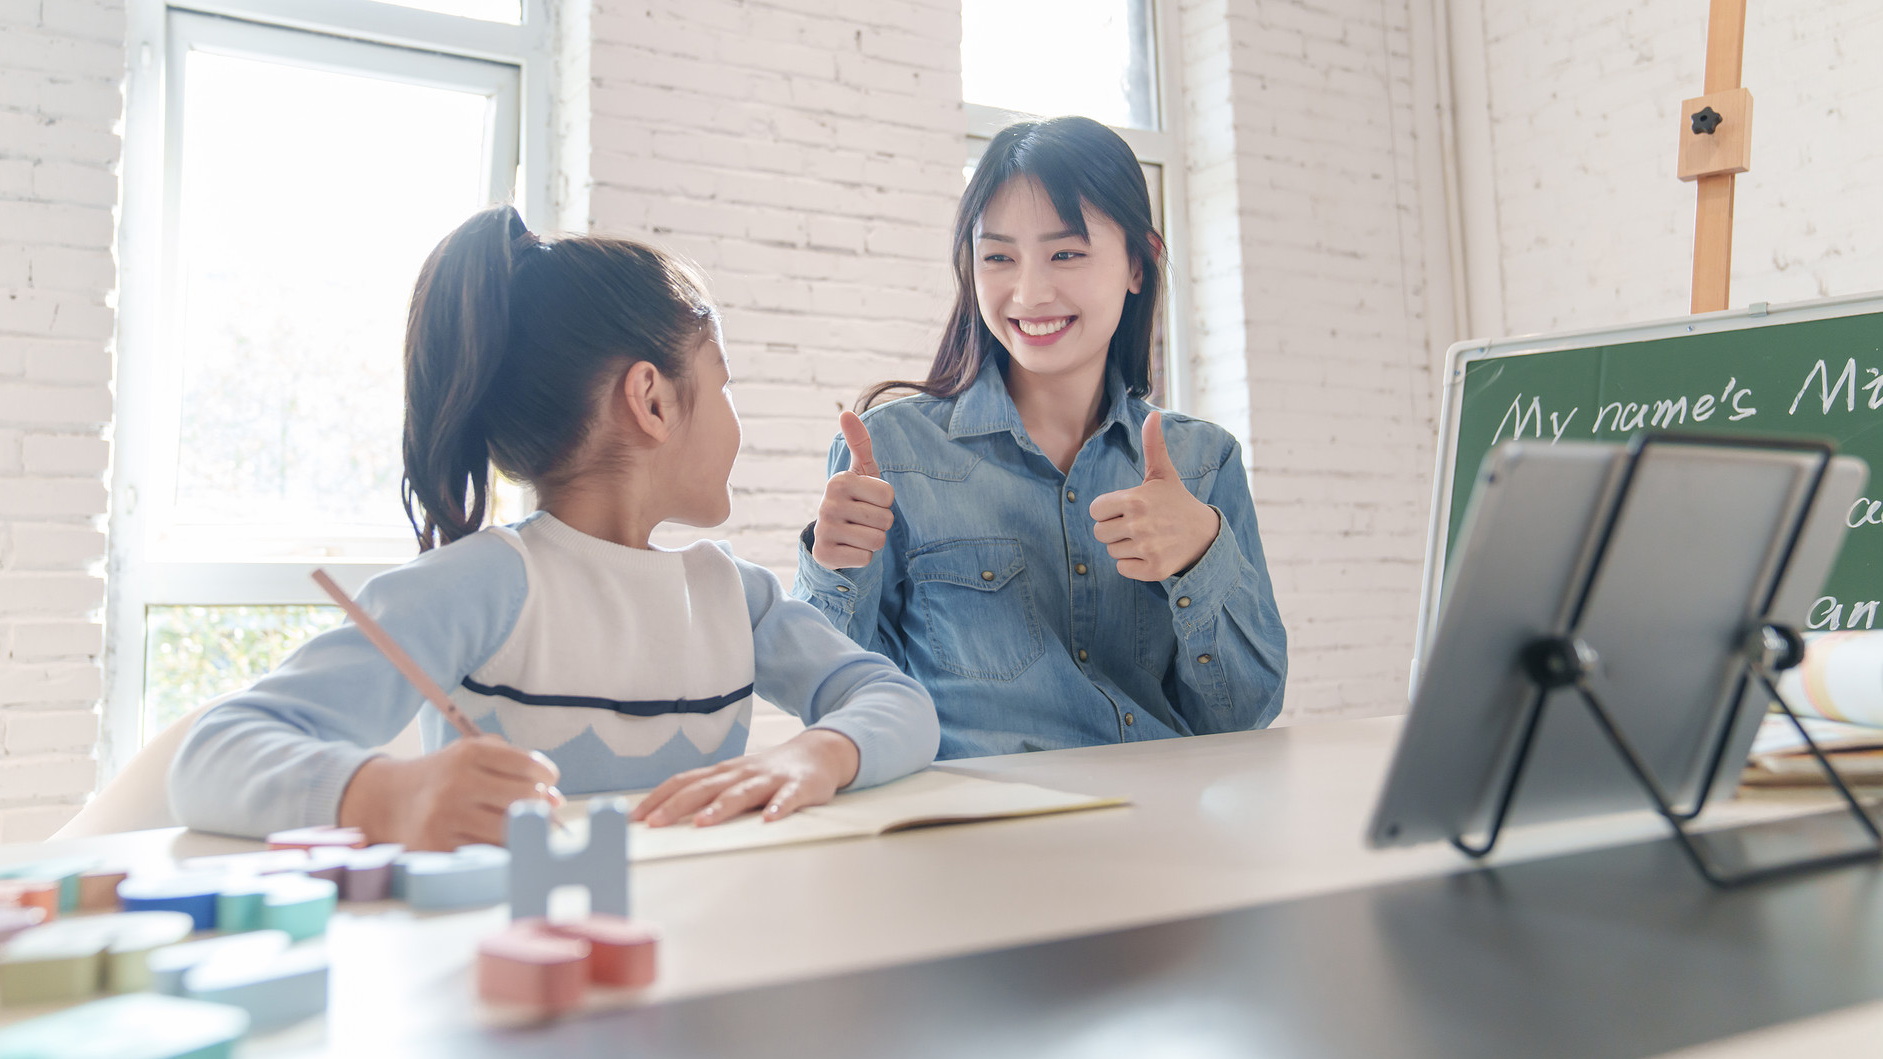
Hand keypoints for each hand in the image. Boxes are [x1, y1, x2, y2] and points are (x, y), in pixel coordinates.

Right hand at [338, 734, 562, 850]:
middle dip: (538, 803)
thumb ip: (515, 764)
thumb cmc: (445, 775)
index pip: (529, 765)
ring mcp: (446, 817)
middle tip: (536, 805)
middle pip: (524, 799)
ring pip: (510, 830)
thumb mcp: (471, 753)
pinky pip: (489, 852)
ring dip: (521, 828)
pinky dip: (500, 847)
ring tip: (517, 822)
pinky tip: (495, 837)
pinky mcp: (439, 847)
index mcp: (468, 753)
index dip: (547, 774)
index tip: (547, 780)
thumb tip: (556, 799)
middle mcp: (456, 783)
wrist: (388, 800)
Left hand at [630, 729, 860, 827]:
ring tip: (702, 823)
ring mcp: (770, 779)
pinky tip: (769, 820)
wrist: (819, 752)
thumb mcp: (734, 778)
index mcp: (722, 772)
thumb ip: (707, 792)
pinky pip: (788, 798)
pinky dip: (779, 808)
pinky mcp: (799, 787)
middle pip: (705, 788)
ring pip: (742, 793)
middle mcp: (741, 773)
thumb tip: (665, 813)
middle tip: (654, 824)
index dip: (658, 798)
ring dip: (721, 807)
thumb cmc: (768, 773)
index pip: (683, 782)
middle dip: (677, 806)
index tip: (635, 818)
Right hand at [811, 410, 895, 570]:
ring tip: (857, 534)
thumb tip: (845, 412)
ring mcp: (824, 530)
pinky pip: (865, 558)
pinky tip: (849, 549)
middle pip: (885, 520)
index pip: (888, 496)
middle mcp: (828, 503)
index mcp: (839, 480)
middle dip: (881, 524)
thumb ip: (859, 443)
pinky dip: (862, 557)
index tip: (868, 502)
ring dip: (872, 542)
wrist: (833, 538)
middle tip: (863, 521)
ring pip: (876, 541)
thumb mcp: (861, 472)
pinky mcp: (825, 554)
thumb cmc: (856, 500)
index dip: (885, 503)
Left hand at [1088, 412, 1220, 581]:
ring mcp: (1147, 548)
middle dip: (1114, 529)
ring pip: (1111, 551)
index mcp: (1135, 499)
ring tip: (1146, 538)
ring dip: (1124, 546)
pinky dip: (1132, 564)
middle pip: (1099, 533)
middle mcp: (1139, 524)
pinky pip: (1122, 568)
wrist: (1205, 535)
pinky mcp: (1153, 569)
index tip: (1126, 509)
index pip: (1095, 510)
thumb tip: (1153, 413)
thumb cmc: (1176, 502)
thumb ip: (1152, 446)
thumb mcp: (1163, 474)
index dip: (1108, 510)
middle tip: (1137, 525)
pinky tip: (1150, 552)